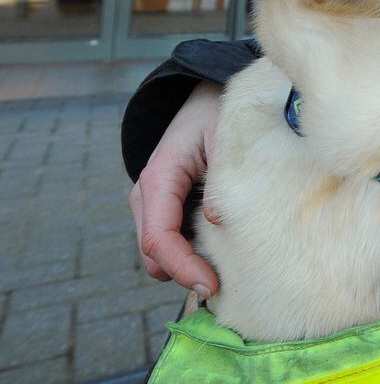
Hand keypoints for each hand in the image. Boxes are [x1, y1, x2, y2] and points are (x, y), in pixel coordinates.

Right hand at [128, 80, 222, 296]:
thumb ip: (221, 176)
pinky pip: (173, 242)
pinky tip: (221, 254)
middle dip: (186, 274)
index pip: (159, 238)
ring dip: (188, 266)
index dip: (182, 268)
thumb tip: (216, 222)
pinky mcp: (167, 208)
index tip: (211, 285)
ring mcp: (154, 203)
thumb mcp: (226, 135)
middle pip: (156, 255)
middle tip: (227, 287)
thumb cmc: (219, 113)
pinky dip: (192, 254)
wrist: (208, 96)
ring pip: (161, 253)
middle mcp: (148, 195)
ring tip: (228, 272)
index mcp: (159, 178)